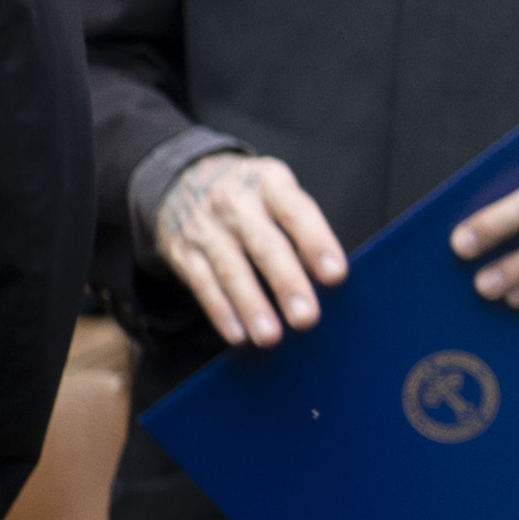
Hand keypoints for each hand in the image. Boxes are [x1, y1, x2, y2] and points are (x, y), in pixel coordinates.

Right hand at [153, 151, 348, 349]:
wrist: (183, 181)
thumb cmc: (252, 197)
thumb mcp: (278, 191)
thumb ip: (302, 227)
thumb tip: (329, 280)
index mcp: (270, 183)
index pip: (297, 212)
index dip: (316, 243)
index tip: (336, 275)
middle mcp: (236, 202)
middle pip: (265, 246)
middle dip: (287, 284)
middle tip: (307, 318)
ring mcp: (206, 228)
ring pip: (232, 271)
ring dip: (252, 306)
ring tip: (271, 337)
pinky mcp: (182, 252)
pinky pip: (203, 285)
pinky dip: (221, 312)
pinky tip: (239, 335)